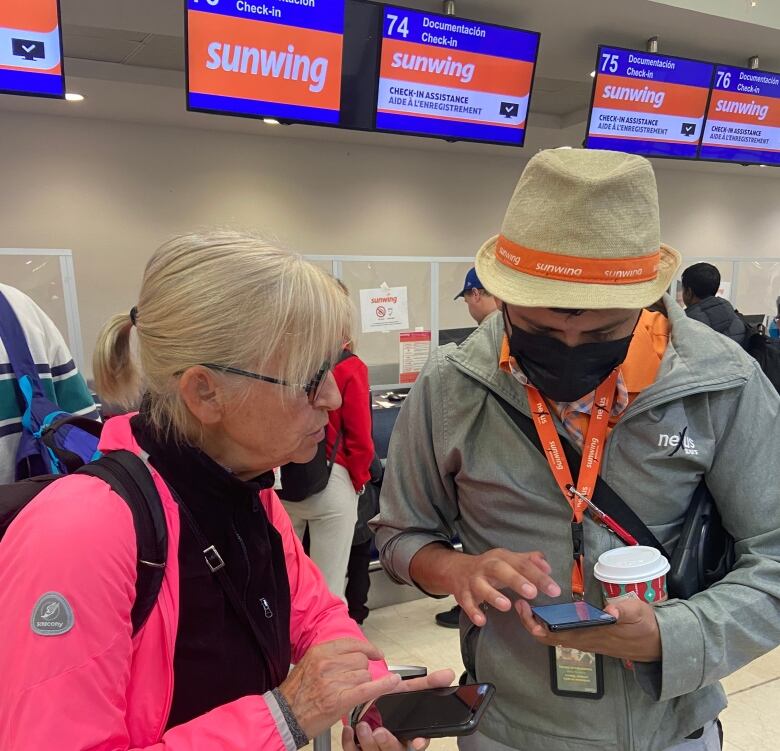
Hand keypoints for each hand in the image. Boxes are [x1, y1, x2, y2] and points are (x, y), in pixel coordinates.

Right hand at [278, 638, 400, 738]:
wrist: (284, 716)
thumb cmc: (296, 693)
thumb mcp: (309, 664)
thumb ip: (330, 656)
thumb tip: (354, 654)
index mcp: (320, 652)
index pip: (352, 644)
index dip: (367, 648)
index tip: (375, 653)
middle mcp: (328, 664)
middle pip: (361, 660)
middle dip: (361, 670)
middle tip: (352, 681)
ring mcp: (334, 682)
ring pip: (364, 674)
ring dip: (362, 683)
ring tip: (347, 692)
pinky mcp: (340, 699)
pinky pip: (368, 688)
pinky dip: (384, 685)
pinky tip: (394, 682)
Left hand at [341, 669, 455, 750]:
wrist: (368, 712)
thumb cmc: (390, 707)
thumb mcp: (407, 693)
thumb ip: (427, 685)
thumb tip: (448, 673)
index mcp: (407, 736)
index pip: (415, 745)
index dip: (417, 744)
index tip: (417, 740)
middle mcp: (393, 745)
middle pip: (393, 750)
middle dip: (387, 742)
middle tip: (380, 731)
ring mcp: (375, 749)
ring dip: (367, 741)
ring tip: (363, 726)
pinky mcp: (359, 750)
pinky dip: (350, 742)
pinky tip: (349, 731)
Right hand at [445, 548, 560, 626]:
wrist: (457, 570)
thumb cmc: (490, 567)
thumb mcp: (509, 560)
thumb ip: (529, 562)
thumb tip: (547, 567)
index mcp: (502, 557)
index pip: (522, 564)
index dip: (539, 576)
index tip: (554, 590)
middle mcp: (487, 566)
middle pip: (501, 570)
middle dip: (516, 580)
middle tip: (532, 592)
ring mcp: (474, 580)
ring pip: (481, 586)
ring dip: (493, 595)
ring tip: (507, 605)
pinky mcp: (463, 593)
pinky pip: (466, 603)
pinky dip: (473, 611)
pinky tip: (482, 620)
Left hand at [517, 597, 661, 662]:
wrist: (658, 645)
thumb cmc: (646, 627)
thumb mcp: (638, 613)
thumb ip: (624, 609)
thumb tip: (610, 609)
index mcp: (589, 636)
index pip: (553, 636)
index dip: (534, 624)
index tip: (524, 606)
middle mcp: (583, 641)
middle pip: (547, 637)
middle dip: (530, 621)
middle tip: (521, 601)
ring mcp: (585, 641)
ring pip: (554, 636)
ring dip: (539, 622)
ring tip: (531, 601)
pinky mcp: (590, 637)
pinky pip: (564, 633)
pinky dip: (552, 622)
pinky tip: (551, 608)